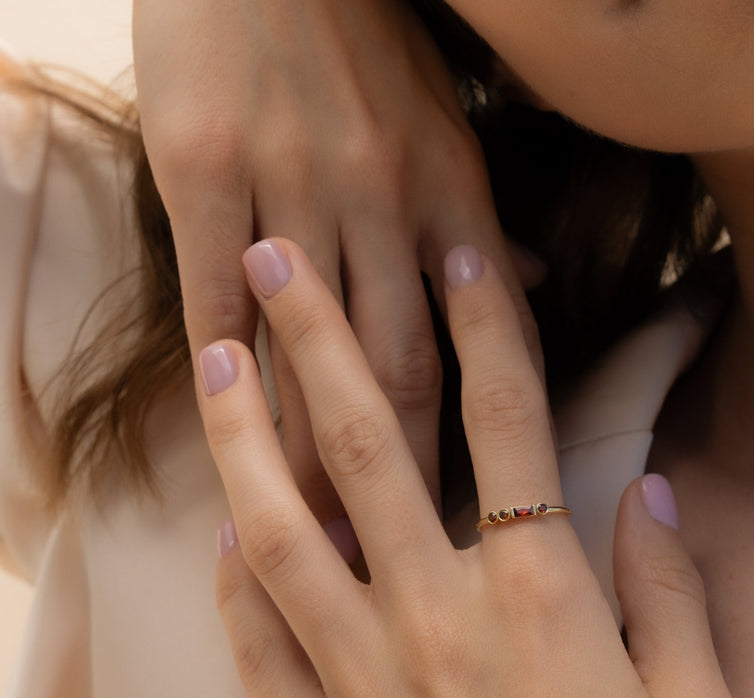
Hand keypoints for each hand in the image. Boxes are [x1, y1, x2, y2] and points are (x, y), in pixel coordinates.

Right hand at [133, 0, 539, 517]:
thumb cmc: (364, 34)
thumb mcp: (444, 115)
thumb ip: (476, 214)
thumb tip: (520, 282)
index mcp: (451, 187)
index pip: (480, 336)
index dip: (481, 434)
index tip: (475, 513)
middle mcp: (382, 192)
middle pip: (401, 363)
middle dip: (399, 471)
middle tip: (398, 557)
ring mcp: (291, 178)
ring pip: (311, 345)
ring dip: (311, 447)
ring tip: (313, 532)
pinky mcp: (200, 163)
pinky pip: (214, 288)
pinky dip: (226, 369)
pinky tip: (231, 436)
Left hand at [196, 239, 734, 697]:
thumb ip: (669, 587)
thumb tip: (648, 490)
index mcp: (542, 600)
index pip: (506, 422)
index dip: (483, 323)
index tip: (453, 249)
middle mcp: (441, 622)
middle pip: (369, 446)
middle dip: (320, 338)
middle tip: (278, 261)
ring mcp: (365, 690)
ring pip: (283, 531)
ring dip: (242, 438)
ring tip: (209, 362)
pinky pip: (257, 646)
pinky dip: (236, 581)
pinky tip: (223, 536)